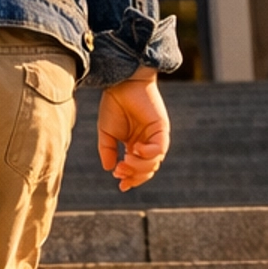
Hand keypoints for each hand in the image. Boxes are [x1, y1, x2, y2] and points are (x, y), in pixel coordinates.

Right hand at [96, 67, 170, 191]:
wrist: (121, 83)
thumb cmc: (114, 104)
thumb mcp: (106, 132)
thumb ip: (107, 150)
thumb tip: (110, 169)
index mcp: (135, 145)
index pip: (138, 170)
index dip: (131, 179)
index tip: (121, 185)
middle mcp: (147, 143)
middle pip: (148, 170)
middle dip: (134, 175)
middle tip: (120, 171)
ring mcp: (156, 137)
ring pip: (154, 162)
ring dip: (139, 166)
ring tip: (125, 159)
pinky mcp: (161, 129)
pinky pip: (159, 149)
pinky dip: (148, 153)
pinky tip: (135, 148)